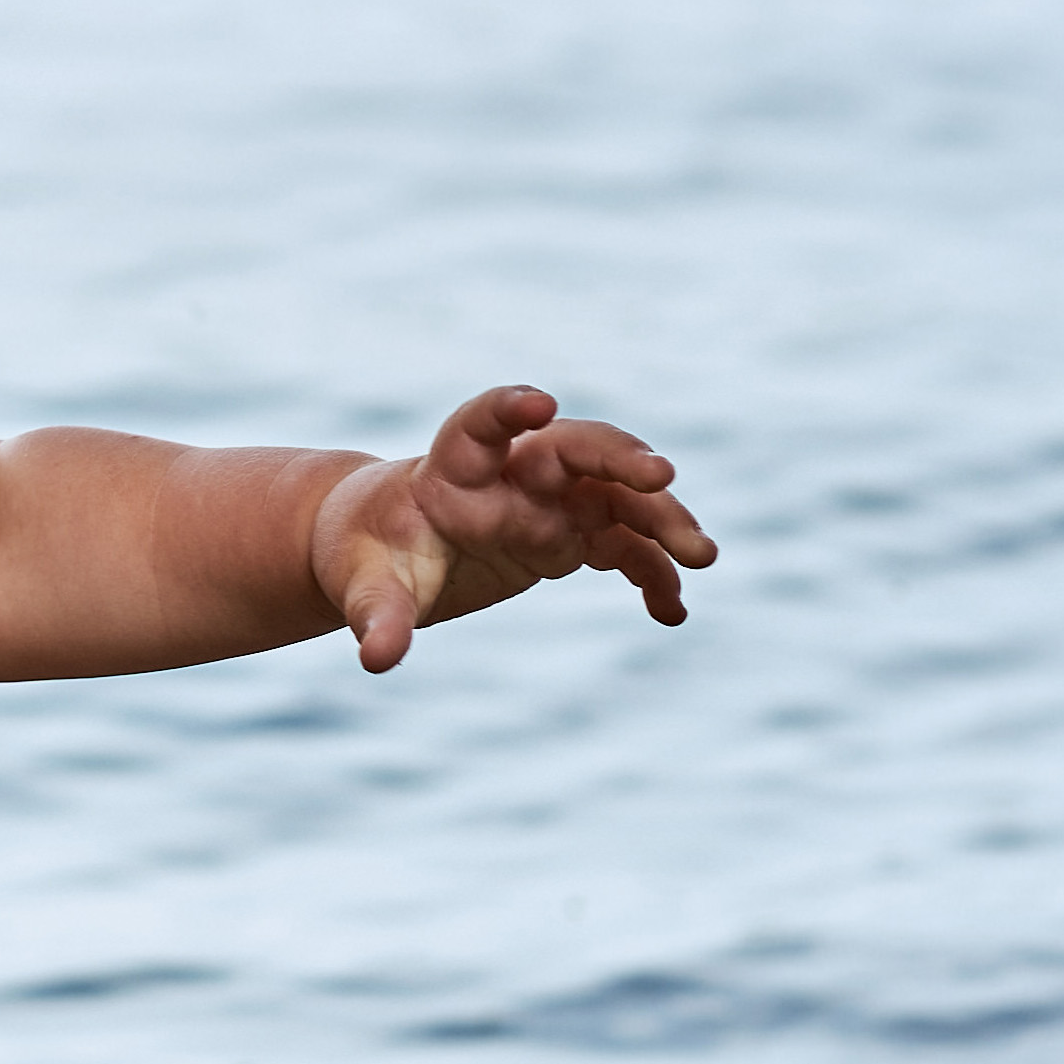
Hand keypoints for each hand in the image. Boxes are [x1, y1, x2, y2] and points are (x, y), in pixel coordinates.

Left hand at [312, 384, 714, 671]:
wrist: (388, 548)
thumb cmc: (367, 553)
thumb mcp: (362, 585)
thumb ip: (377, 617)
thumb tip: (377, 659)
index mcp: (454, 469)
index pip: (482, 425)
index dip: (509, 411)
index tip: (541, 404)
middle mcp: (512, 473)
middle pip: (575, 449)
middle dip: (619, 459)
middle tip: (663, 479)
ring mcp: (549, 500)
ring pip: (616, 495)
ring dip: (659, 519)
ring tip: (701, 557)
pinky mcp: (569, 534)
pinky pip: (622, 546)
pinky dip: (650, 573)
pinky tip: (671, 612)